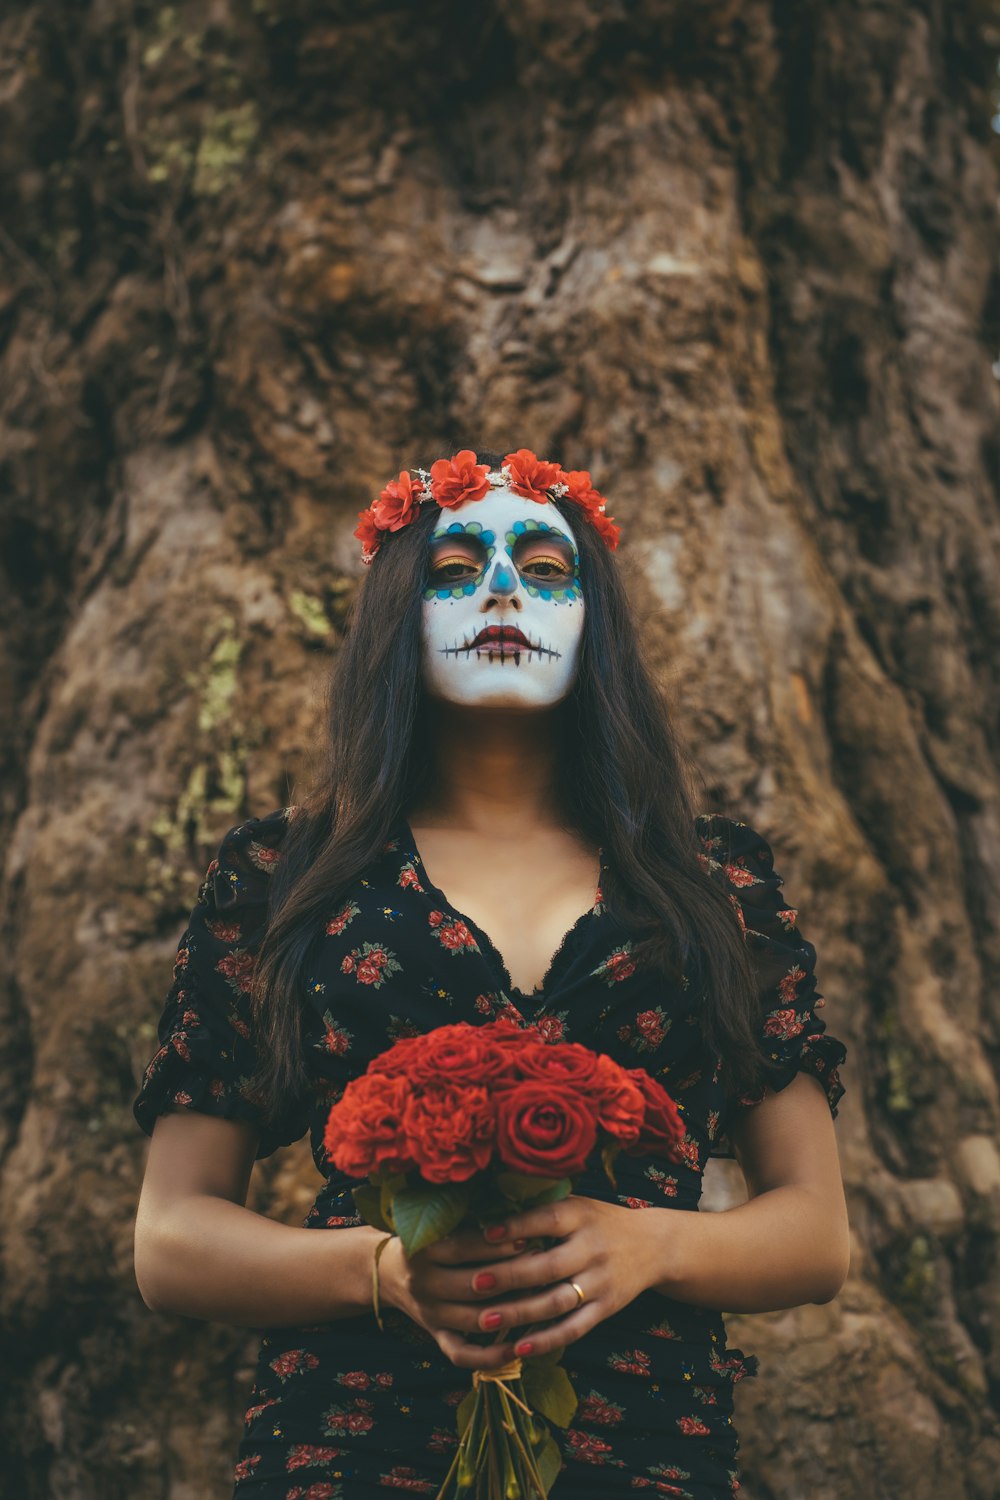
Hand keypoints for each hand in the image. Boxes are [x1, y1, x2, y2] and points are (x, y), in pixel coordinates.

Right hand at [377, 1222, 535, 1371]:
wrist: (389, 1271)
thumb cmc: (430, 1239)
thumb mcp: (440, 1224)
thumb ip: (471, 1219)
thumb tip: (518, 1210)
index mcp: (423, 1249)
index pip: (464, 1247)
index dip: (497, 1244)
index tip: (527, 1237)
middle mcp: (422, 1283)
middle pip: (472, 1284)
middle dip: (512, 1276)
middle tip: (543, 1268)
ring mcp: (429, 1313)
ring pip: (473, 1319)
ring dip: (509, 1313)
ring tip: (540, 1302)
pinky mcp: (435, 1336)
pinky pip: (462, 1354)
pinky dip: (489, 1357)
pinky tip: (518, 1350)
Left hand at [458, 1195, 664, 1360]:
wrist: (654, 1244)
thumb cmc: (599, 1221)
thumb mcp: (576, 1205)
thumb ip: (540, 1211)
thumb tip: (487, 1217)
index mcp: (581, 1216)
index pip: (547, 1220)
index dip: (517, 1226)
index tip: (484, 1233)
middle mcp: (592, 1248)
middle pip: (548, 1266)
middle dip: (509, 1275)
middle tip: (473, 1283)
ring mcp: (601, 1282)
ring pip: (556, 1302)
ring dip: (520, 1314)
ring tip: (485, 1320)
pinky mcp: (606, 1308)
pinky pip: (574, 1329)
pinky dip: (546, 1340)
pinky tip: (519, 1348)